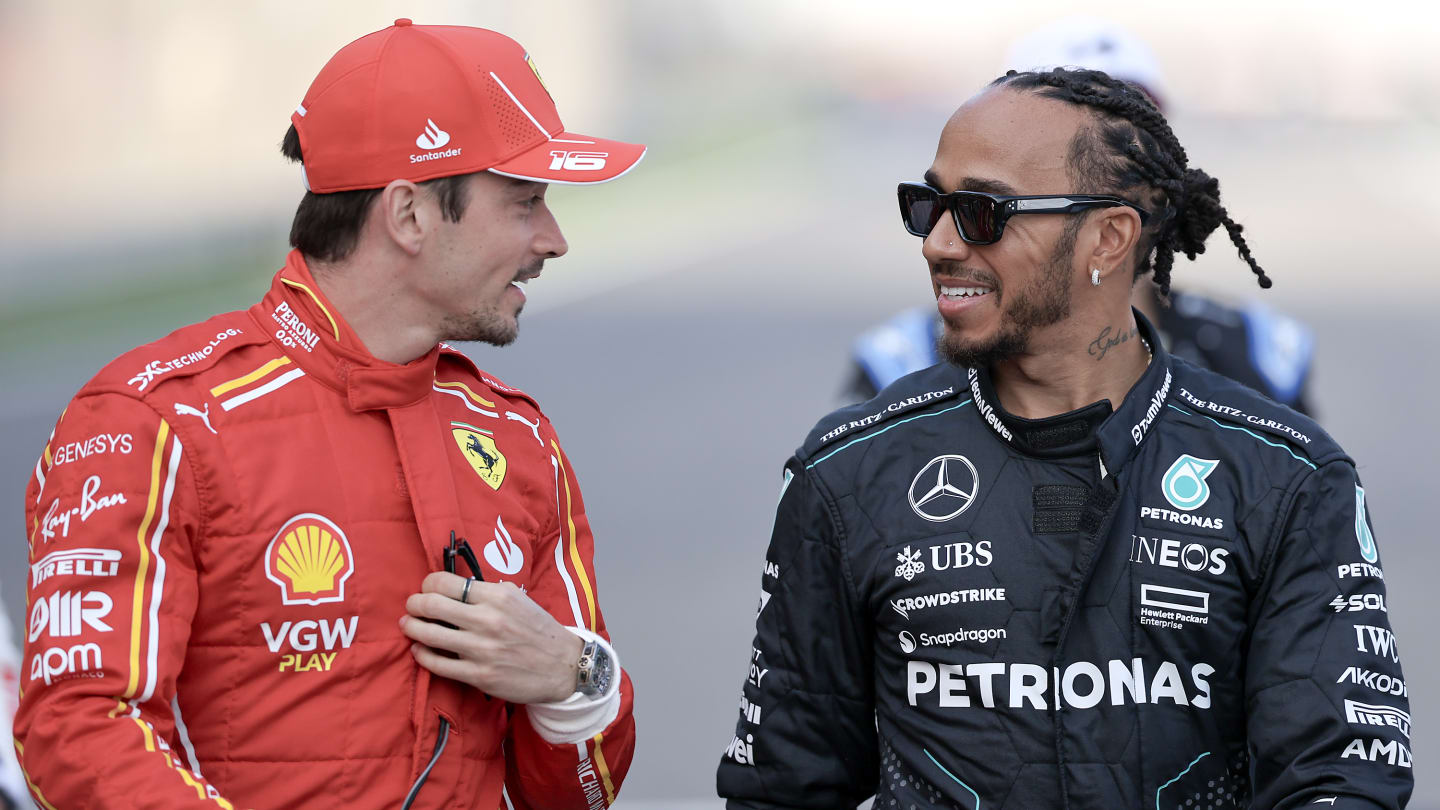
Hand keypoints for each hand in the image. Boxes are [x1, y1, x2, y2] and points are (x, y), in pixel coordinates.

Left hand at [399, 572, 581, 703]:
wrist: (563, 666)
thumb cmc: (538, 630)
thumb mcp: (517, 599)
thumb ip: (487, 592)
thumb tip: (453, 588)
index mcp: (497, 596)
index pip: (445, 582)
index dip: (427, 584)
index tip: (426, 589)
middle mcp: (488, 620)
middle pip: (431, 605)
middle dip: (414, 604)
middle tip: (412, 606)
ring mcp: (482, 649)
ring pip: (429, 635)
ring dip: (412, 628)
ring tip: (408, 625)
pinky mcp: (478, 675)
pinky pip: (438, 664)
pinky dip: (422, 654)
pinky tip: (419, 650)